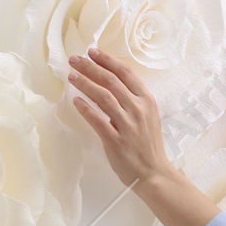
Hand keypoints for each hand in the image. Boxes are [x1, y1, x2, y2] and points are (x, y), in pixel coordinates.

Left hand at [66, 48, 171, 189]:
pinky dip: (86, 109)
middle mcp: (138, 110)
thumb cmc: (148, 144)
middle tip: (74, 59)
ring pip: (103, 97)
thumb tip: (111, 82)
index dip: (107, 60)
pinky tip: (75, 100)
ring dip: (85, 84)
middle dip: (91, 67)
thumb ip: (133, 99)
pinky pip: (98, 120)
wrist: (153, 173)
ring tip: (71, 76)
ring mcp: (127, 125)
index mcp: (147, 101)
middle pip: (111, 81)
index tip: (92, 52)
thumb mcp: (148, 116)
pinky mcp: (116, 141)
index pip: (125, 73)